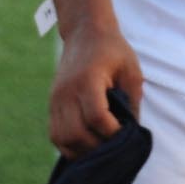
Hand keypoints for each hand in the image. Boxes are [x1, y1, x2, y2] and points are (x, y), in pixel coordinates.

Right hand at [47, 23, 143, 157]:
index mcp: (88, 80)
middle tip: (114, 145)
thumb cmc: (112, 50)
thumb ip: (132, 100)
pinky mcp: (51, 104)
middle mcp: (66, 92)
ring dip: (81, 150)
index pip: (96, 117)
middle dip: (97, 146)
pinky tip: (87, 143)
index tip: (125, 133)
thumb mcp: (131, 70)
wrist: (84, 32)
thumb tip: (133, 132)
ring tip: (101, 147)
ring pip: (61, 139)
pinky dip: (69, 145)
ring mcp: (55, 100)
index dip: (112, 131)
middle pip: (75, 133)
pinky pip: (55, 135)